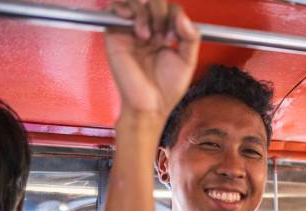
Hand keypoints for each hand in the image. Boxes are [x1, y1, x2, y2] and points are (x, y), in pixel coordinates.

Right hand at [105, 0, 199, 117]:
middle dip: (160, 13)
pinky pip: (114, 9)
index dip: (174, 17)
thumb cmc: (166, 89)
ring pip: (135, 1)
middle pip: (154, 1)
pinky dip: (124, 9)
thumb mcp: (188, 61)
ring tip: (148, 36)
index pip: (170, 9)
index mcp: (165, 34)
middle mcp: (148, 30)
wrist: (150, 105)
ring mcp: (131, 31)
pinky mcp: (115, 35)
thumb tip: (182, 16)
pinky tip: (136, 28)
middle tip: (162, 36)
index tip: (174, 39)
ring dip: (145, 12)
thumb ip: (191, 37)